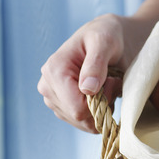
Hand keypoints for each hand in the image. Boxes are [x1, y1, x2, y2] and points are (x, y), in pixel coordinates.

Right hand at [38, 14, 126, 132]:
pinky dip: (97, 111)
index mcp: (54, 71)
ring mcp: (53, 98)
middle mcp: (47, 87)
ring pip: (82, 123)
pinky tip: (101, 92)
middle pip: (79, 118)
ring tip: (106, 84)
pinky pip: (82, 122)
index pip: (77, 109)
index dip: (101, 102)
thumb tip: (87, 89)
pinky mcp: (61, 106)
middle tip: (111, 82)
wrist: (107, 36)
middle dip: (101, 105)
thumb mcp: (105, 42)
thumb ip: (96, 64)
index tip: (111, 81)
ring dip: (100, 108)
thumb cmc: (107, 35)